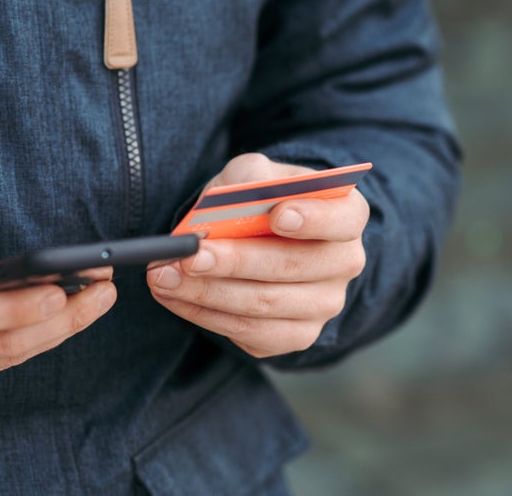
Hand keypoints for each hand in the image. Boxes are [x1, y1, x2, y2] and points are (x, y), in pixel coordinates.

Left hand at [147, 153, 368, 357]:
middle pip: (293, 266)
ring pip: (263, 305)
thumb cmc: (258, 200)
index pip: (343, 219)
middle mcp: (345, 263)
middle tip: (189, 255)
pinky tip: (175, 297)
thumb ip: (244, 179)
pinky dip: (204, 315)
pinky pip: (248, 333)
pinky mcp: (295, 335)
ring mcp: (323, 305)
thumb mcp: (252, 175)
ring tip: (164, 275)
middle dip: (235, 261)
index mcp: (347, 215)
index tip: (278, 215)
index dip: (314, 218)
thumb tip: (224, 204)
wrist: (259, 239)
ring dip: (207, 292)